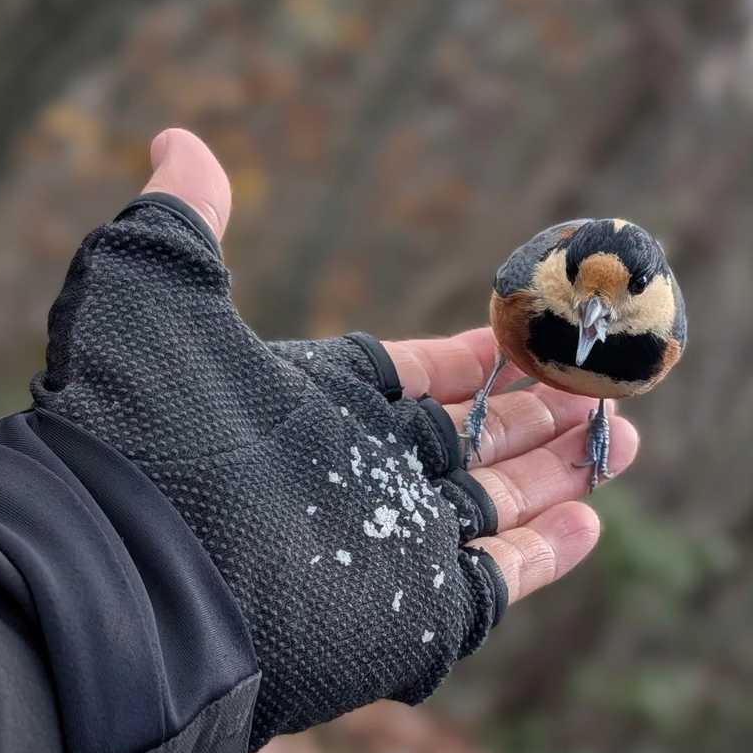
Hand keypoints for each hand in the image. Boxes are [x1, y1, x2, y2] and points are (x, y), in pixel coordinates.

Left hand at [144, 128, 639, 606]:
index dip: (472, 357)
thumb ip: (179, 217)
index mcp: (316, 408)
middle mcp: (359, 476)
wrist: (129, 569)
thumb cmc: (142, 423)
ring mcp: (391, 546)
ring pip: (498, 506)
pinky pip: (498, 580)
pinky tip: (591, 519)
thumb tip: (178, 137)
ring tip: (623, 438)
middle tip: (606, 386)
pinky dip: (546, 552)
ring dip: (560, 472)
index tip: (525, 332)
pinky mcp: (417, 614)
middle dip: (538, 414)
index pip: (415, 379)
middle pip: (471, 442)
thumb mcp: (149, 290)